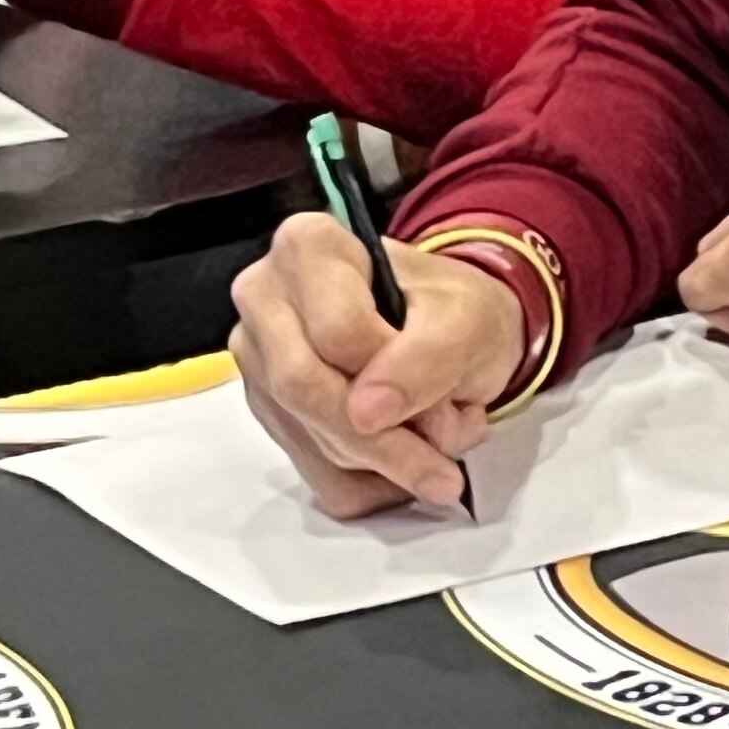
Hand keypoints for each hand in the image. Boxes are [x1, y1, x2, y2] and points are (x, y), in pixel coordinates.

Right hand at [227, 213, 527, 514]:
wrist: (454, 332)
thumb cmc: (454, 309)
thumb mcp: (468, 319)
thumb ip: (426, 357)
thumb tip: (366, 412)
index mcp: (308, 247)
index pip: (336, 330)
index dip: (393, 373)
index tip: (443, 397)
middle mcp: (266, 299)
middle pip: (304, 386)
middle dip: (384, 438)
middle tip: (446, 462)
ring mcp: (260, 362)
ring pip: (308, 435)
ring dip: (385, 460)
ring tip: (440, 440)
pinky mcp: (271, 414)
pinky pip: (314, 471)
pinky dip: (371, 481)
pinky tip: (408, 459)